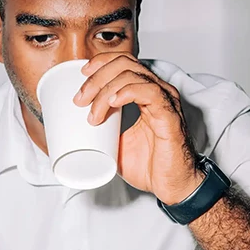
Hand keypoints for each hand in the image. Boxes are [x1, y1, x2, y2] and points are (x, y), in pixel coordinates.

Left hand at [73, 53, 203, 204]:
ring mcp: (165, 102)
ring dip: (105, 89)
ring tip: (92, 113)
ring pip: (133, 75)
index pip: (124, 63)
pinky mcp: (169, 116)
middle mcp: (158, 92)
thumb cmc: (151, 166)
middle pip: (125, 64)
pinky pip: (150, 92)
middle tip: (80, 99)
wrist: (171, 186)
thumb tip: (77, 126)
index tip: (82, 76)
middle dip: (97, 77)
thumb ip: (104, 128)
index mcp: (147, 94)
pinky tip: (113, 101)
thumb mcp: (118, 143)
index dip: (101, 63)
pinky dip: (127, 92)